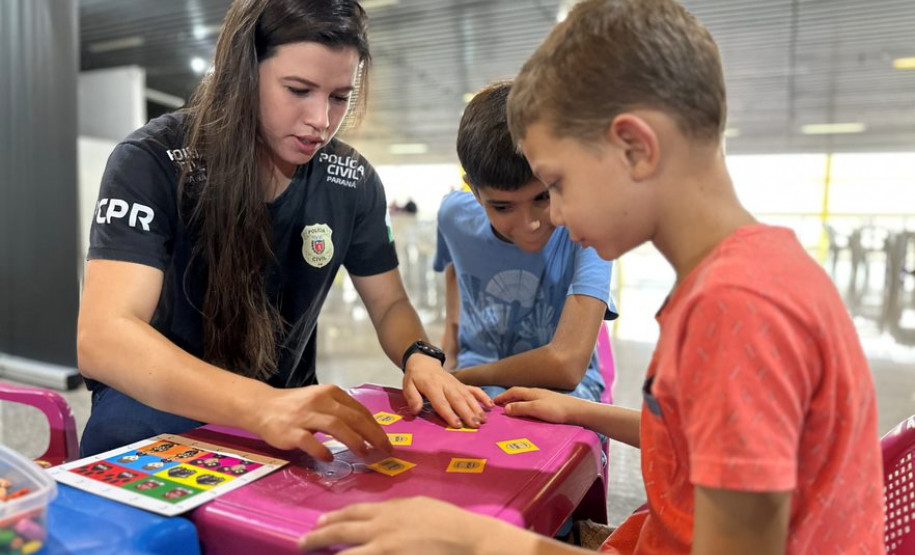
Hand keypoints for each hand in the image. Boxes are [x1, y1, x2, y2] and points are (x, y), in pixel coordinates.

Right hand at [248, 384, 392, 460]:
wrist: (262, 406)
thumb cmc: (296, 406)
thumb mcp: (321, 401)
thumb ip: (341, 411)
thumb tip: (368, 429)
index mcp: (330, 393)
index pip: (359, 410)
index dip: (375, 427)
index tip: (386, 441)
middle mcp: (319, 401)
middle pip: (353, 417)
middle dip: (373, 435)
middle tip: (384, 450)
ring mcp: (304, 416)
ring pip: (335, 426)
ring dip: (354, 441)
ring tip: (364, 454)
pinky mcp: (290, 431)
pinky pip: (310, 441)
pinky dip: (322, 450)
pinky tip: (330, 458)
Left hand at [299, 497, 491, 553]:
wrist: (468, 541)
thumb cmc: (448, 521)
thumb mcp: (419, 506)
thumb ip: (395, 510)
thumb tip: (378, 515)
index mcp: (389, 511)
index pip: (352, 513)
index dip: (332, 518)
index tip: (317, 523)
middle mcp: (381, 531)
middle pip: (342, 533)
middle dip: (318, 538)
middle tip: (302, 543)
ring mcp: (385, 552)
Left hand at [402, 356, 492, 427]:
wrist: (424, 361)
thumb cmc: (415, 377)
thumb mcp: (408, 385)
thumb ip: (412, 397)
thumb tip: (415, 410)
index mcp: (432, 386)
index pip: (441, 401)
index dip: (449, 413)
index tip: (457, 425)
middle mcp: (446, 385)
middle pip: (458, 400)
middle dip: (467, 413)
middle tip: (475, 425)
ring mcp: (456, 384)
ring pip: (468, 396)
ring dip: (476, 408)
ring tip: (483, 420)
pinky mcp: (462, 384)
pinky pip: (474, 389)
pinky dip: (483, 396)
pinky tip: (491, 405)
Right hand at [494, 386, 584, 424]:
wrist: (577, 411)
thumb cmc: (556, 409)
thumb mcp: (536, 408)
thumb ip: (520, 408)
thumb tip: (505, 409)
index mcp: (531, 392)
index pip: (513, 391)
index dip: (503, 396)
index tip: (494, 402)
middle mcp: (536, 393)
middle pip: (518, 394)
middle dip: (508, 399)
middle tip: (499, 406)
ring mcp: (543, 398)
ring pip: (525, 399)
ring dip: (516, 403)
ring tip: (510, 410)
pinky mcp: (549, 404)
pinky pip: (532, 403)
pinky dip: (524, 407)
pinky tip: (527, 413)